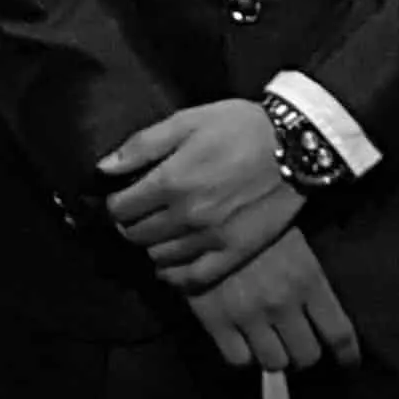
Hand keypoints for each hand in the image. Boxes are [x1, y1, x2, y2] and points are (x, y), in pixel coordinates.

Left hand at [99, 99, 303, 287]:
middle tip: (139, 211)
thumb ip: (143, 145)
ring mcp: (210, 239)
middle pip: (136, 234)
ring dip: (151, 244)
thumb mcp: (188, 120)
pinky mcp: (233, 254)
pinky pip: (190, 278)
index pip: (121, 208)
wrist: (295, 147)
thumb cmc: (239, 126)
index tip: (120, 196)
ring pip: (158, 257)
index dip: (114, 202)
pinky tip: (172, 261)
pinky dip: (174, 273)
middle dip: (130, 222)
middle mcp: (186, 215)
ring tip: (159, 229)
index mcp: (171, 180)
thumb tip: (103, 168)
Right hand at [185, 226, 361, 373]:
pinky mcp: (217, 320)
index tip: (348, 361)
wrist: (203, 205)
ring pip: (275, 363)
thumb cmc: (255, 211)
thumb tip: (321, 307)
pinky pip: (239, 360)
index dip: (347, 354)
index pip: (339, 333)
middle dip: (305, 350)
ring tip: (271, 340)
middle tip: (298, 339)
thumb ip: (307, 274)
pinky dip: (244, 354)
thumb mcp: (292, 233)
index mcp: (307, 276)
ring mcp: (248, 313)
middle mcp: (282, 301)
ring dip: (276, 354)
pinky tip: (244, 339)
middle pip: (307, 356)